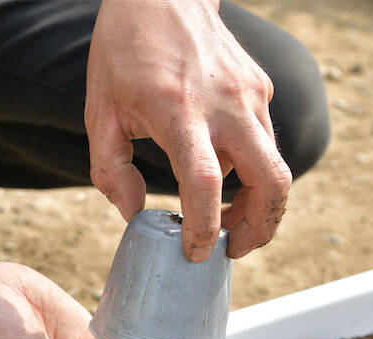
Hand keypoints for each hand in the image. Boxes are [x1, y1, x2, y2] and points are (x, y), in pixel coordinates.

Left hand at [86, 0, 291, 260]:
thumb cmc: (124, 52)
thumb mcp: (99, 112)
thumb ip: (110, 170)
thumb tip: (133, 215)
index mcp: (178, 112)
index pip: (204, 183)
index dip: (205, 227)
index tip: (196, 252)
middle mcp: (224, 104)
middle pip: (271, 182)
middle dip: (260, 228)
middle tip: (232, 249)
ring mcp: (250, 95)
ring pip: (274, 166)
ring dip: (256, 204)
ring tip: (223, 220)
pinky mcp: (261, 88)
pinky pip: (264, 142)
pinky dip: (249, 170)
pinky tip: (219, 171)